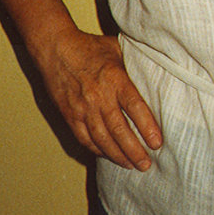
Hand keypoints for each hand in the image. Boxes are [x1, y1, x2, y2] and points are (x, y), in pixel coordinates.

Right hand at [37, 29, 161, 169]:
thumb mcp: (117, 49)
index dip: (147, 126)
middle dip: (134, 150)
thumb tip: (157, 70)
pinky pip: (85, 138)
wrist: (56, 49)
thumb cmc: (90, 47)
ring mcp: (83, 108)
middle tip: (147, 164)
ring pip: (102, 139)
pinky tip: (109, 156)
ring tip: (132, 166)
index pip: (134, 106)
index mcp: (114, 78)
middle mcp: (98, 96)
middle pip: (119, 129)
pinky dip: (98, 150)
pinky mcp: (70, 115)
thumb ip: (134, 64)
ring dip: (118, 155)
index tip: (157, 143)